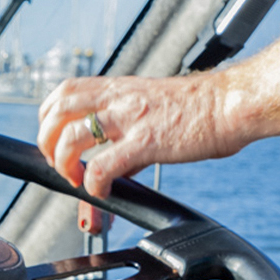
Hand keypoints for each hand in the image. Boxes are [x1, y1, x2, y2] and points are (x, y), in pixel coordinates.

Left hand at [38, 72, 244, 200]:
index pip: (66, 91)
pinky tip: (103, 192)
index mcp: (121, 88)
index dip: (49, 115)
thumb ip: (130, 135)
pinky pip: (104, 165)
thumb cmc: (203, 109)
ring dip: (64, 161)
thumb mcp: (155, 110)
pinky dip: (94, 182)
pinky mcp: (147, 142)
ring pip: (73, 136)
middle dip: (48, 140)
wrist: (232, 103)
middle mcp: (120, 99)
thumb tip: (116, 168)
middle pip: (59, 110)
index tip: (54, 137)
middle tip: (58, 163)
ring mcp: (132, 119)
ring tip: (76, 179)